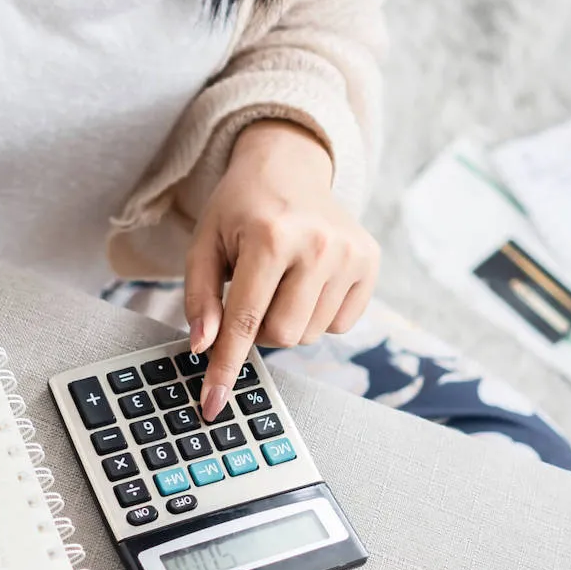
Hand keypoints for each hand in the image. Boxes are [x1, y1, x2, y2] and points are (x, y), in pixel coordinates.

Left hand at [185, 119, 378, 420]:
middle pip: (282, 336)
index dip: (225, 368)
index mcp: (271, 236)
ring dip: (287, 320)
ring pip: (310, 335)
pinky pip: (339, 324)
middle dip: (259, 328)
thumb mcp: (204, 244)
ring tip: (280, 279)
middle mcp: (319, 245)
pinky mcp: (371, 261)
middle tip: (251, 293)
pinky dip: (316, 313)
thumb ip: (199, 298)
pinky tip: (308, 279)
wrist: (289, 165)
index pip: (245, 321)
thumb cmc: (240, 209)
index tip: (213, 404)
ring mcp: (351, 253)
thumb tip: (204, 347)